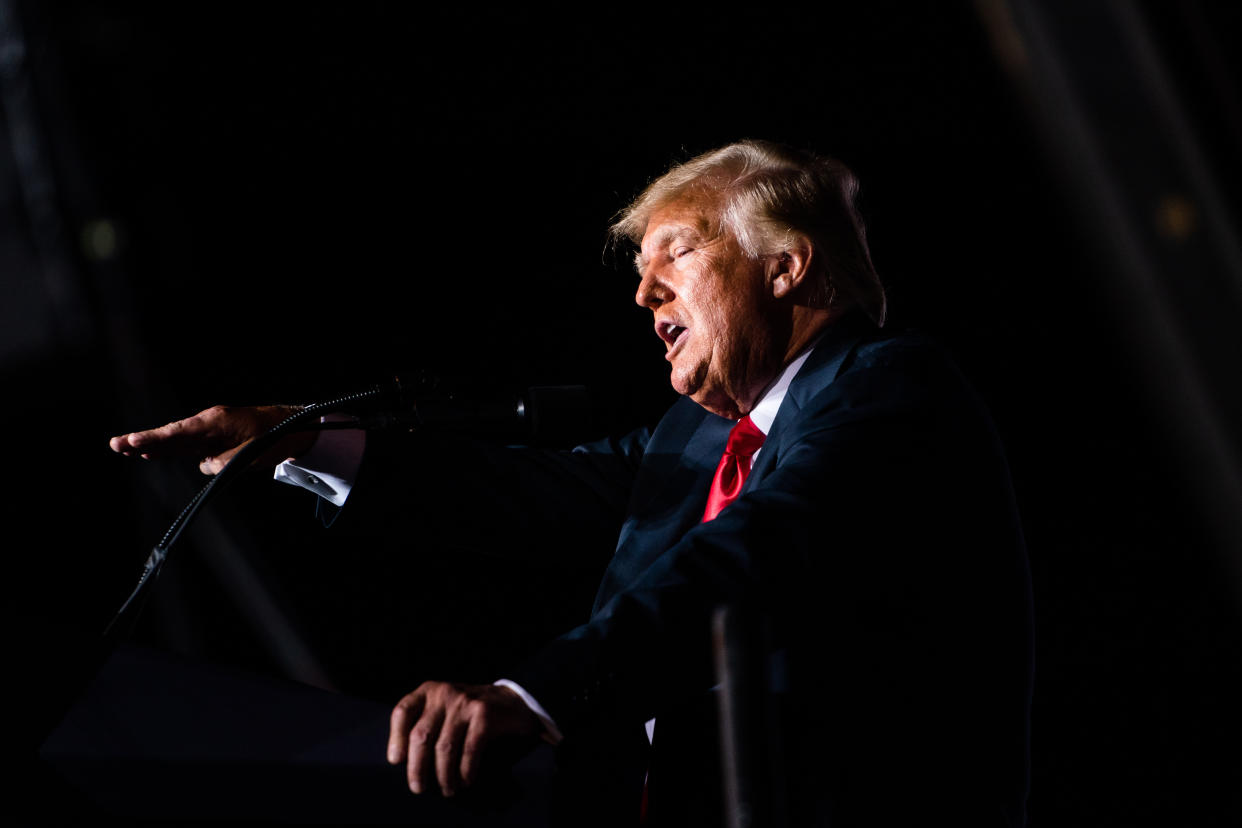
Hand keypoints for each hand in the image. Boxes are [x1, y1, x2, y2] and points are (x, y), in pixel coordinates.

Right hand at [109, 404, 313, 474]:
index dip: (154, 439)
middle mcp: (208, 423)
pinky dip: (171, 448)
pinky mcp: (214, 438)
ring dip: (153, 445)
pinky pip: (188, 444)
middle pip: (172, 435)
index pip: (179, 433)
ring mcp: (210, 430)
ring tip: (125, 449)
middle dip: (144, 440)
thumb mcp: (250, 454)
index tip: (130, 442)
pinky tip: (152, 453)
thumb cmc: (273, 437)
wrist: (291, 426)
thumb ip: (224, 461)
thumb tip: (205, 466)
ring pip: (177, 440)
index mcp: (215, 422)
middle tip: (115, 445)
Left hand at [387, 681, 541, 796]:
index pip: (403, 712)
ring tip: (447, 789)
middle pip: (421, 735)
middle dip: (417, 767)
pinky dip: (465, 769)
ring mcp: (464, 702)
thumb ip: (423, 726)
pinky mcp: (484, 714)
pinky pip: (469, 749)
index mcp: (428, 692)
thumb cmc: (467, 714)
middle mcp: (444, 693)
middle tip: (418, 788)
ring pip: (444, 747)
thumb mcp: (441, 710)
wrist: (510, 701)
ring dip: (443, 775)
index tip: (396, 761)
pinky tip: (465, 780)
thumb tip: (402, 760)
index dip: (396, 738)